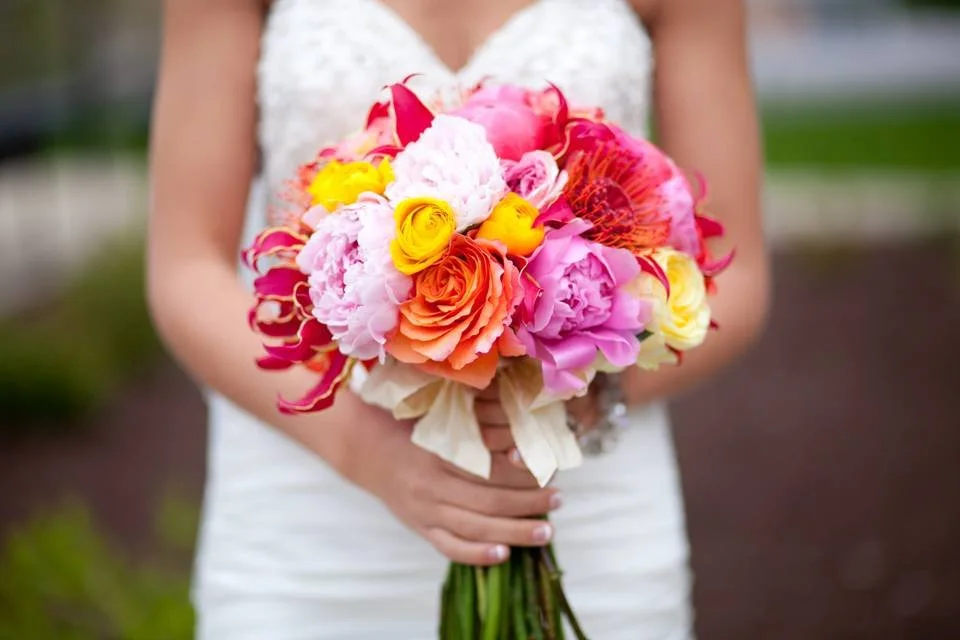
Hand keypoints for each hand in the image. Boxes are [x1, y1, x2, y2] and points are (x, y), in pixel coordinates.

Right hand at [347, 402, 560, 565]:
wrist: (369, 450)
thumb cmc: (414, 428)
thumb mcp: (441, 418)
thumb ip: (476, 423)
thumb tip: (522, 431)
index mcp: (440, 451)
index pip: (489, 468)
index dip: (522, 472)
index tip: (549, 469)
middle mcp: (432, 483)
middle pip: (488, 501)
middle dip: (528, 503)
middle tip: (558, 500)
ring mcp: (425, 510)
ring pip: (475, 528)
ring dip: (514, 532)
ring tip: (546, 531)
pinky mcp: (420, 528)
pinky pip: (450, 548)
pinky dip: (477, 554)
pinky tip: (504, 555)